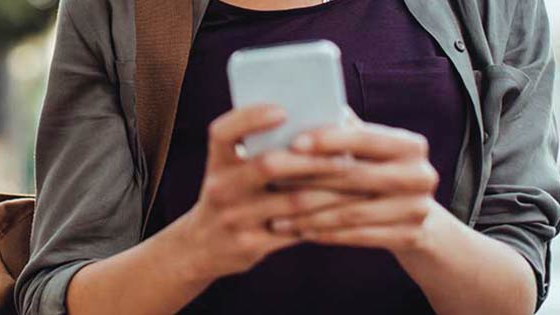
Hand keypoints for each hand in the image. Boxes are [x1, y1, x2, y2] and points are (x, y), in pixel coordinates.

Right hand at [160, 105, 356, 279]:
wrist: (201, 247)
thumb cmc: (231, 196)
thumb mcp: (229, 171)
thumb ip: (257, 148)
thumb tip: (315, 123)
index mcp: (217, 162)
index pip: (224, 132)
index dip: (251, 118)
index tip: (283, 111)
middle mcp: (221, 189)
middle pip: (268, 165)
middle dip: (313, 159)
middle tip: (346, 155)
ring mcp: (235, 219)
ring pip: (293, 201)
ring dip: (331, 191)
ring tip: (358, 183)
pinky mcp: (251, 245)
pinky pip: (297, 230)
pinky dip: (324, 218)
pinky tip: (345, 209)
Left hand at [280, 121, 456, 253]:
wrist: (415, 216)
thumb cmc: (377, 172)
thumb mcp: (368, 150)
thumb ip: (343, 131)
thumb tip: (300, 106)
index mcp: (411, 145)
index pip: (365, 138)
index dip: (328, 140)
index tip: (293, 143)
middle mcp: (421, 175)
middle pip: (356, 177)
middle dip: (310, 179)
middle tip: (272, 181)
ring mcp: (418, 209)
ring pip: (353, 212)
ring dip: (309, 215)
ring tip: (276, 215)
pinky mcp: (410, 237)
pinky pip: (358, 236)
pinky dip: (326, 234)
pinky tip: (299, 232)